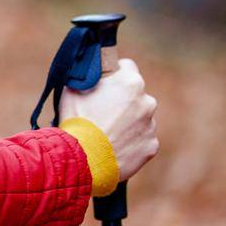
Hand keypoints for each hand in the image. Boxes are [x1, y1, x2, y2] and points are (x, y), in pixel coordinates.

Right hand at [59, 57, 158, 182]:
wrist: (84, 158)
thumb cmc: (77, 120)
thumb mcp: (73, 89)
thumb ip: (88, 77)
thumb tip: (88, 72)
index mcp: (130, 82)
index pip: (127, 67)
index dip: (114, 74)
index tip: (106, 84)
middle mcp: (147, 101)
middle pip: (136, 94)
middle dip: (124, 100)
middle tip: (104, 111)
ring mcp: (151, 125)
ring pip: (140, 118)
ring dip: (128, 122)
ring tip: (107, 132)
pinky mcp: (152, 146)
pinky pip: (143, 139)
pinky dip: (132, 141)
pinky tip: (114, 146)